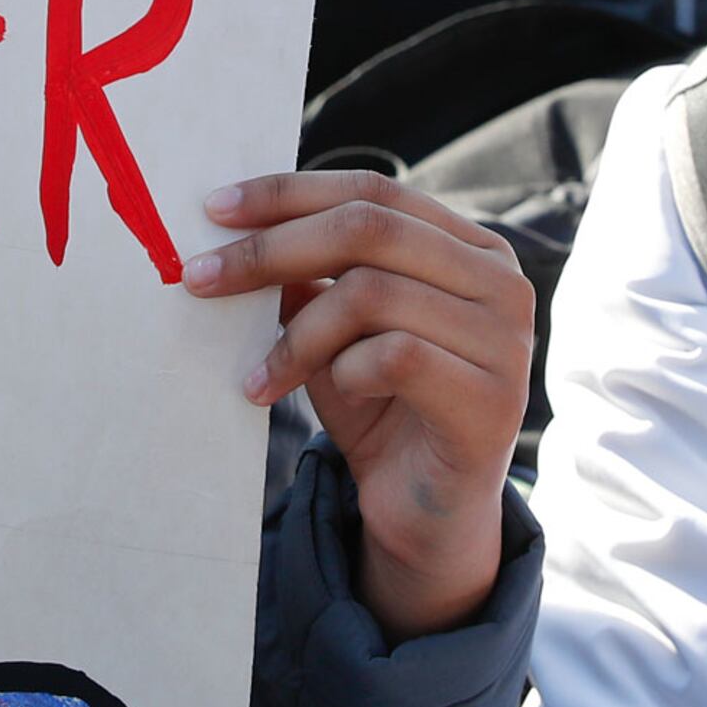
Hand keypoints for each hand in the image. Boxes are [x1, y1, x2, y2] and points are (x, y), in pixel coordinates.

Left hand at [184, 171, 532, 641]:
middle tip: (200, 278)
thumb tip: (233, 230)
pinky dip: (343, 373)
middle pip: (368, 229)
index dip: (290, 194)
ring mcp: (506, 340)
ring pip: (372, 292)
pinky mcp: (493, 401)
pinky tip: (334, 396)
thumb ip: (309, 280)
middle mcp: (501, 282)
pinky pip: (394, 356)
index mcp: (470, 248)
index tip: (214, 209)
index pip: (373, 191)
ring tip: (258, 378)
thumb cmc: (384, 412)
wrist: (427, 515)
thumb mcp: (336, 333)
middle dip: (271, 250)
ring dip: (298, 336)